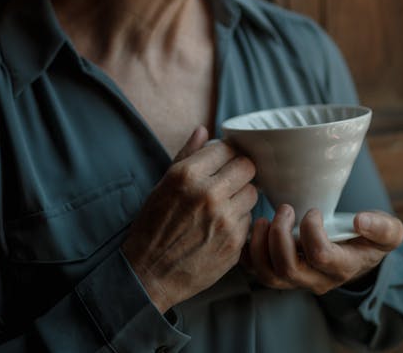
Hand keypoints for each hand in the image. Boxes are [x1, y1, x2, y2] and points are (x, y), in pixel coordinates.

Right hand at [121, 126, 257, 311]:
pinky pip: (249, 219)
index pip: (227, 149)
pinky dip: (239, 220)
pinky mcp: (235, 243)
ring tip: (224, 204)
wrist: (149, 273)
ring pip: (253, 192)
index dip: (226, 154)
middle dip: (239, 171)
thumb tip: (203, 129)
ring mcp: (224, 219)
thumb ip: (187, 154)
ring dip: (242, 196)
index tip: (222, 162)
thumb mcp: (163, 184)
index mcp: (188, 175)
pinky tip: (221, 226)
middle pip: (247, 167)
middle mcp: (209, 194)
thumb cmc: (154, 225)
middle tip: (229, 181)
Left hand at [241, 205, 402, 293]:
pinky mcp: (279, 273)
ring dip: (259, 245)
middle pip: (288, 269)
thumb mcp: (388, 232)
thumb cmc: (369, 237)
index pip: (321, 256)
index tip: (313, 211)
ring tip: (263, 219)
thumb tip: (361, 221)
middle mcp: (316, 279)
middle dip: (280, 235)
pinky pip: (255, 271)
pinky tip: (253, 228)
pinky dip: (248, 251)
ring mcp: (296, 279)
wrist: (356, 253)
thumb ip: (383, 227)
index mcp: (342, 267)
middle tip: (284, 209)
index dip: (312, 230)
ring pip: (268, 275)